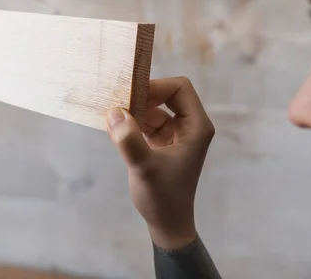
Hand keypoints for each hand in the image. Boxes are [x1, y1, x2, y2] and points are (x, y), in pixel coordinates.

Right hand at [106, 77, 214, 249]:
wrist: (168, 223)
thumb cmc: (163, 198)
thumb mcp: (144, 168)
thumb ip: (130, 141)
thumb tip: (114, 111)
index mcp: (196, 127)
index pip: (180, 88)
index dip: (156, 86)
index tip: (130, 96)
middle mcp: (190, 126)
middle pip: (168, 94)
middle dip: (143, 96)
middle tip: (118, 102)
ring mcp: (177, 133)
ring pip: (156, 106)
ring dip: (136, 109)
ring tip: (115, 117)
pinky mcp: (164, 141)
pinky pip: (148, 121)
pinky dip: (133, 122)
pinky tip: (118, 129)